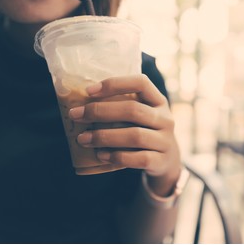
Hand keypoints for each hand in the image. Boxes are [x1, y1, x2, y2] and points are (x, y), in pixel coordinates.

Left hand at [68, 74, 180, 195]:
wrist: (167, 161)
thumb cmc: (144, 133)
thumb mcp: (139, 117)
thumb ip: (119, 108)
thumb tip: (79, 105)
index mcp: (158, 101)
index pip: (141, 83)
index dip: (115, 84)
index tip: (88, 91)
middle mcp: (165, 119)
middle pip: (133, 110)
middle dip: (100, 112)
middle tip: (76, 116)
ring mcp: (165, 141)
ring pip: (135, 136)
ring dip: (104, 136)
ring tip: (83, 138)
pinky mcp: (161, 161)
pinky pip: (138, 158)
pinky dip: (116, 156)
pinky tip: (100, 155)